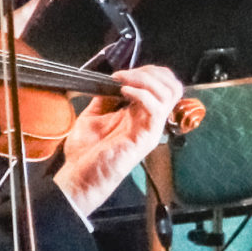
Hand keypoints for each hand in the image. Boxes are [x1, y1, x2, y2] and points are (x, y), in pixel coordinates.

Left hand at [55, 64, 182, 216]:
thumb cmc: (85, 154)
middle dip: (151, 73)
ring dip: (146, 80)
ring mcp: (151, 129)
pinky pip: (156, 109)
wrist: (78, 177)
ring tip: (124, 82)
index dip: (149, 72)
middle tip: (127, 75)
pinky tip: (124, 92)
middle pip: (173, 86)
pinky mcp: (146, 137)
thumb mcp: (93, 116)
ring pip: (169, 93)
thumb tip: (108, 82)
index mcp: (141, 115)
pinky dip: (141, 94)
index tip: (123, 73)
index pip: (163, 86)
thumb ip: (105, 99)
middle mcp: (151, 121)